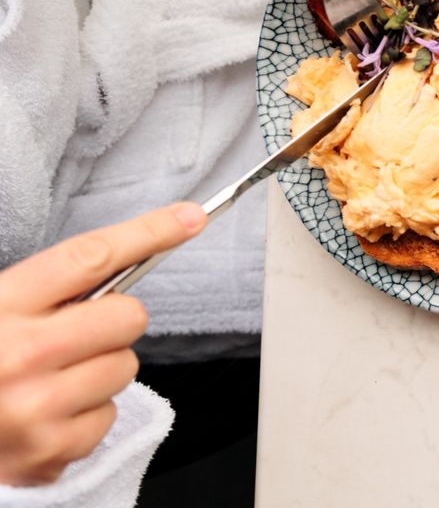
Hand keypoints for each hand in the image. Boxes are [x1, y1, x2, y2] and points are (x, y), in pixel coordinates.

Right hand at [0, 204, 205, 485]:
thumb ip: (44, 291)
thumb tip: (129, 256)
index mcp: (1, 308)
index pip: (90, 258)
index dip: (148, 232)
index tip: (189, 218)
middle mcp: (20, 355)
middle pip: (128, 316)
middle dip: (114, 321)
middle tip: (74, 334)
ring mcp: (36, 407)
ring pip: (125, 366)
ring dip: (100, 370)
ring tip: (50, 380)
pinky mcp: (50, 450)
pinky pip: (109, 414)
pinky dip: (86, 414)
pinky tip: (47, 415)